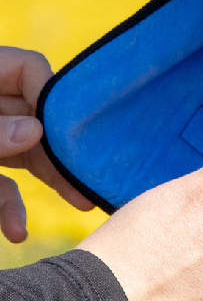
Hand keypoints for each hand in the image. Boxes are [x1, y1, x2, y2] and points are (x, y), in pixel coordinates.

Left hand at [0, 46, 93, 242]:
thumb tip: (35, 132)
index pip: (31, 70)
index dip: (52, 93)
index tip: (66, 125)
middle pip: (38, 117)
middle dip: (64, 149)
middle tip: (95, 172)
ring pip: (24, 156)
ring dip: (49, 182)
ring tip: (83, 203)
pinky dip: (9, 207)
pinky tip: (16, 230)